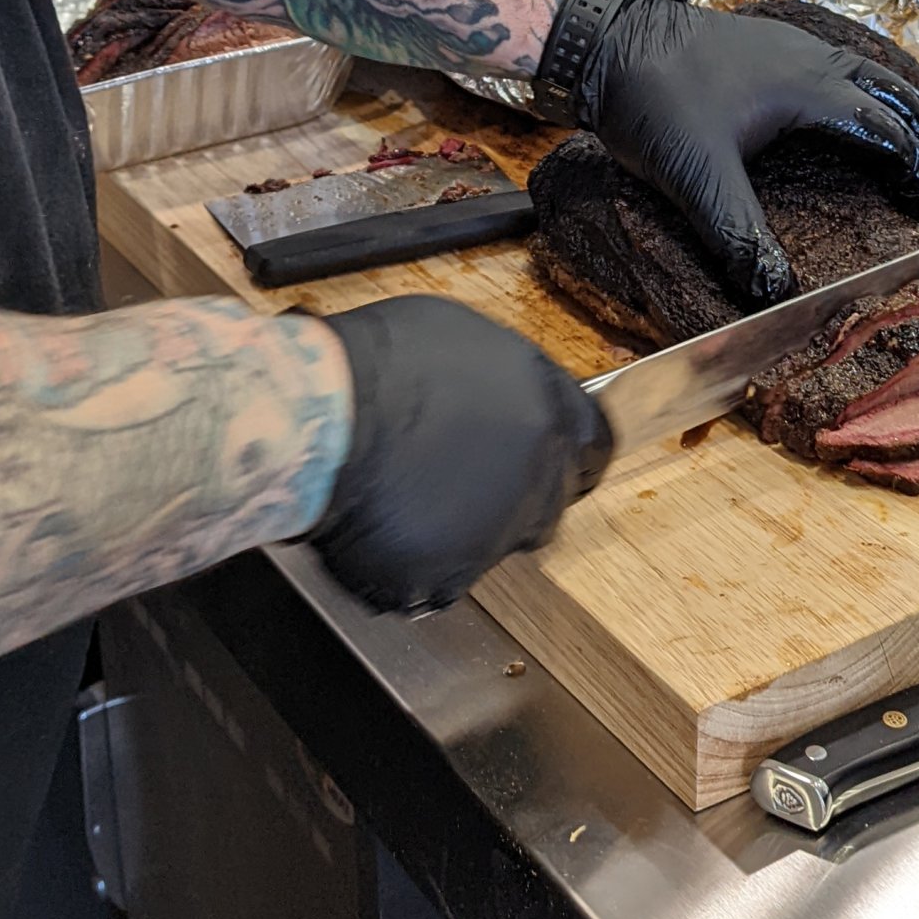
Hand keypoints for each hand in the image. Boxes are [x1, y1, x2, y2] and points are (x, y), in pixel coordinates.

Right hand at [310, 296, 612, 612]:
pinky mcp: (450, 579)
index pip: (594, 447)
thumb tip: (499, 401)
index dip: (569, 456)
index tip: (547, 460)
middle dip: (511, 497)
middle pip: (547, 503)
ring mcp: (497, 533)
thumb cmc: (377, 364)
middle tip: (456, 478)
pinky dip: (417, 560)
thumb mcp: (461, 340)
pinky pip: (440, 577)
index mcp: (547, 408)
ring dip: (463, 530)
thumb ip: (501, 383)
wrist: (324, 419)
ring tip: (409, 495)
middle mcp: (537, 475)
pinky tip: (385, 522)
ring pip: (493, 544)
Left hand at [572, 0, 918, 307]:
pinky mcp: (770, 44)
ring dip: (904, 109)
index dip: (918, 173)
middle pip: (895, 95)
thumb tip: (774, 294)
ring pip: (872, 72)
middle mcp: (812, 59)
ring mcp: (792, 45)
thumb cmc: (653, 99)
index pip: (888, 132)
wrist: (608, 38)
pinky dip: (872, 88)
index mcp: (809, 89)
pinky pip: (844, 62)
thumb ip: (737, 233)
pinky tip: (860, 106)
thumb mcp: (695, 175)